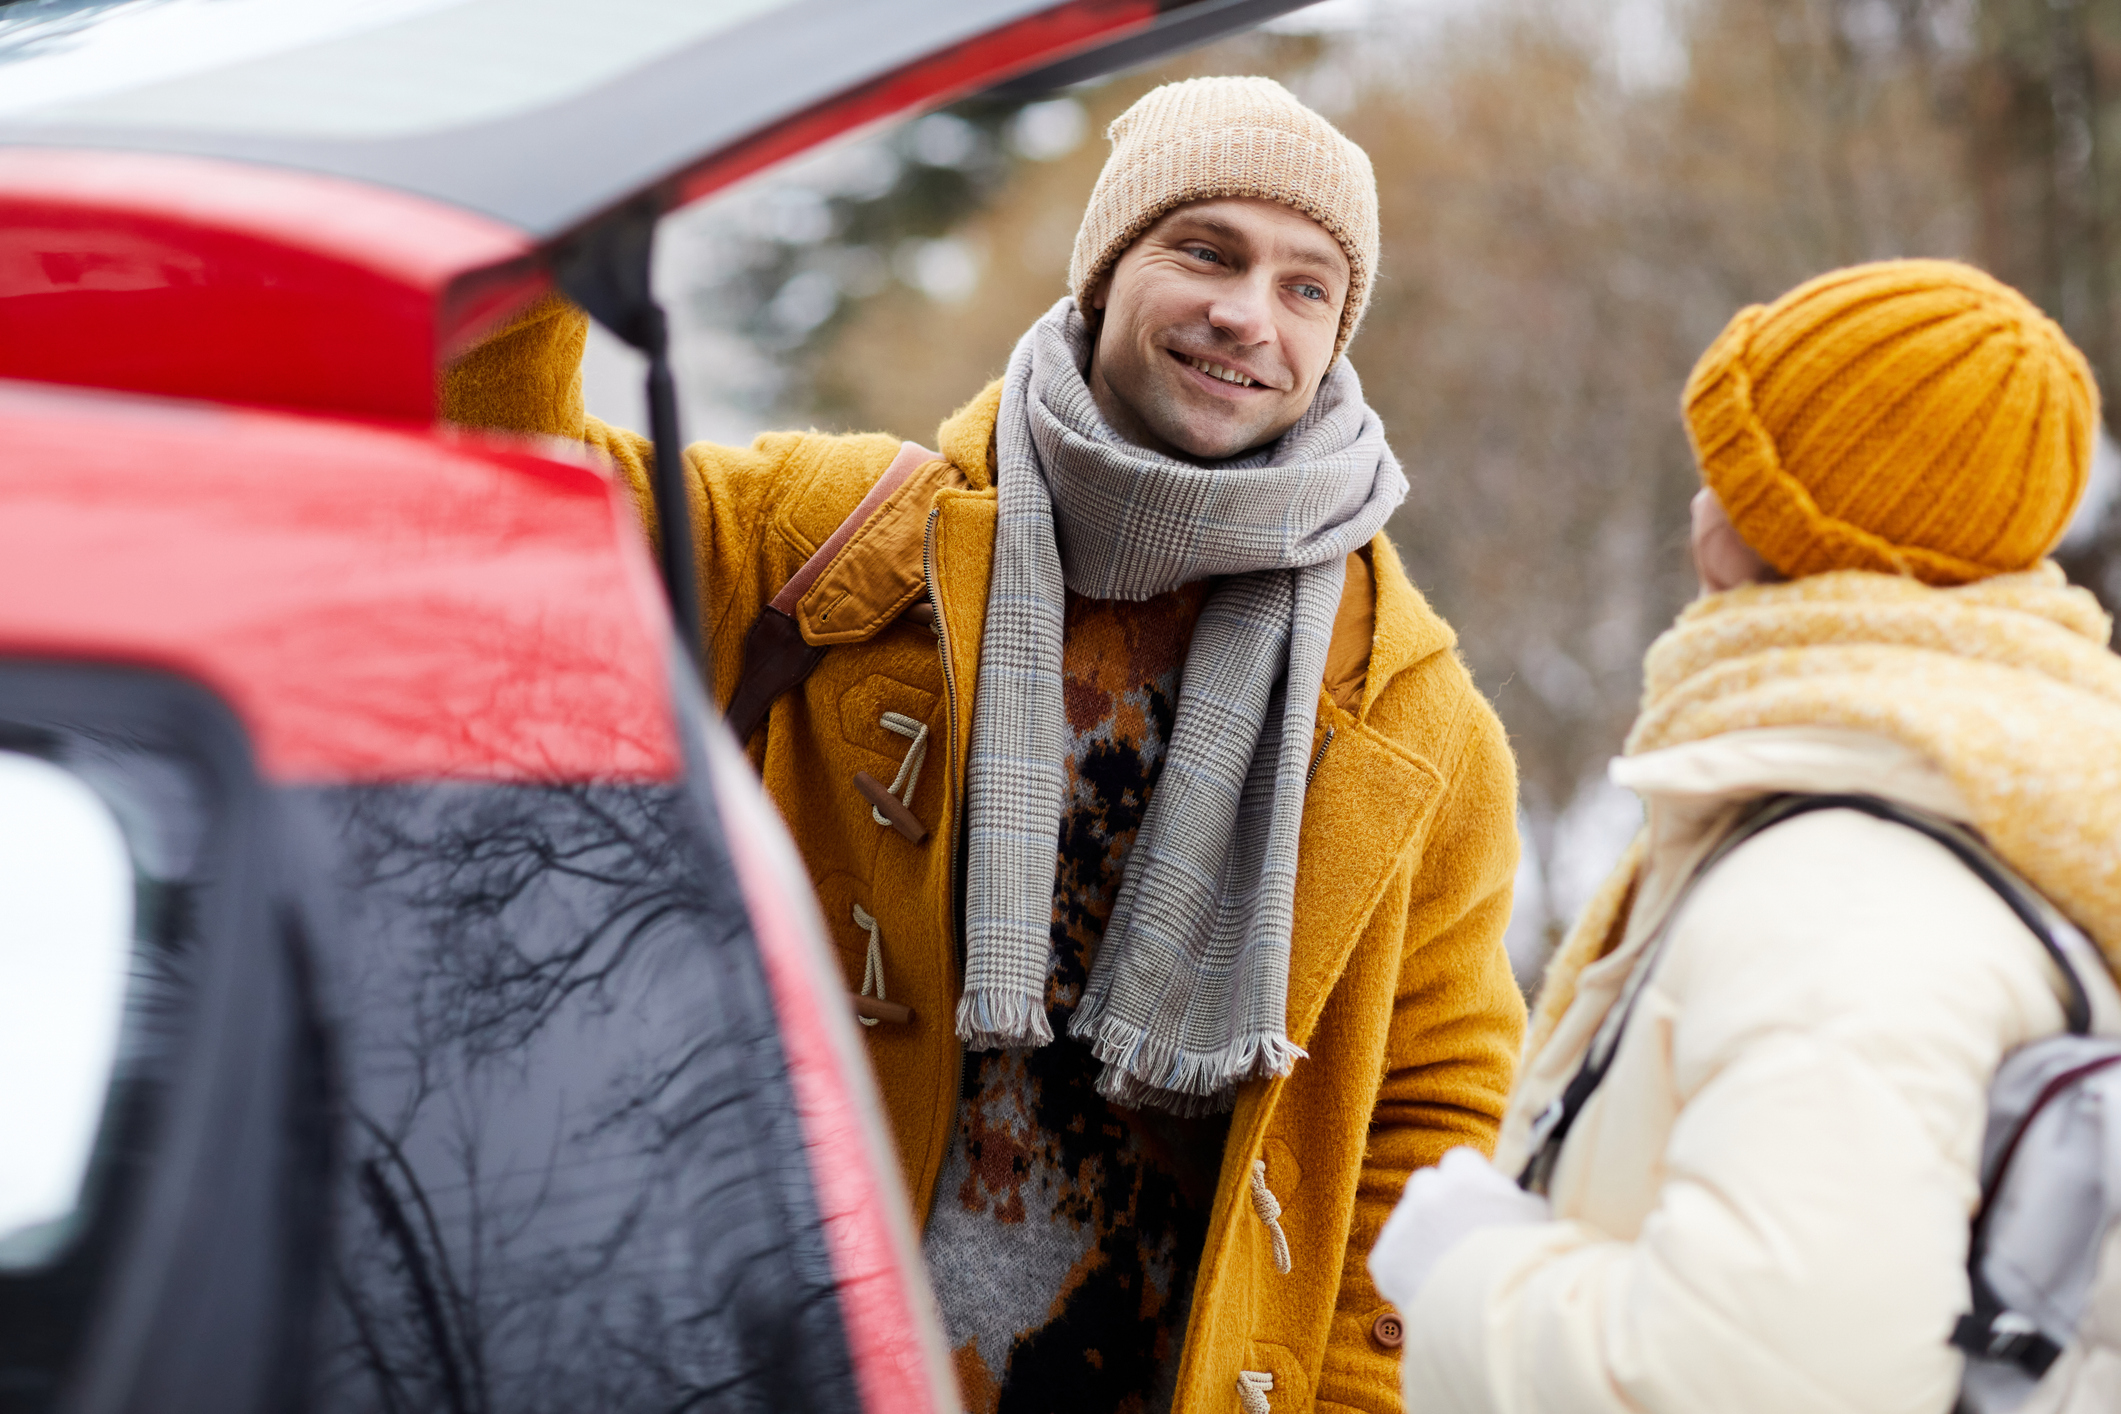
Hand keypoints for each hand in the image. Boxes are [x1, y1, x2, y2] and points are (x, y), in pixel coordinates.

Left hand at [1368, 1147, 1549, 1310]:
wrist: (1500, 1320)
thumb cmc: (1530, 1268)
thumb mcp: (1537, 1220)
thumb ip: (1517, 1198)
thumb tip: (1514, 1193)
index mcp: (1465, 1176)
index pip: (1460, 1161)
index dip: (1470, 1183)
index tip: (1478, 1202)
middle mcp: (1427, 1193)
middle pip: (1426, 1185)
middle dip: (1440, 1203)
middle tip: (1459, 1234)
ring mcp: (1402, 1225)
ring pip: (1408, 1222)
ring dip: (1423, 1236)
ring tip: (1451, 1270)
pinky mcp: (1386, 1261)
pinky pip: (1394, 1258)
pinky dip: (1409, 1270)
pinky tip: (1434, 1289)